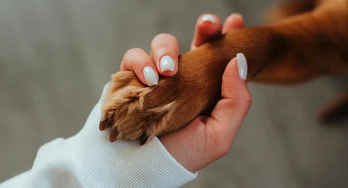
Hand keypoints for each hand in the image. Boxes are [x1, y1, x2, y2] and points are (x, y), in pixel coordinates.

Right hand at [120, 13, 250, 171]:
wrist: (143, 168)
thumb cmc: (181, 154)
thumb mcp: (218, 134)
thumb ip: (235, 101)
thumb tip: (238, 61)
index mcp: (204, 88)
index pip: (217, 57)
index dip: (226, 37)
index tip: (235, 22)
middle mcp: (181, 78)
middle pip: (194, 41)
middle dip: (204, 28)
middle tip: (208, 24)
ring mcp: (156, 76)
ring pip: (162, 44)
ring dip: (165, 49)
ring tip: (166, 71)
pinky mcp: (131, 78)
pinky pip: (133, 57)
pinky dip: (140, 63)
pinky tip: (148, 79)